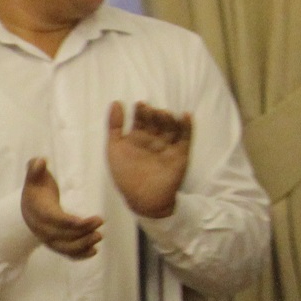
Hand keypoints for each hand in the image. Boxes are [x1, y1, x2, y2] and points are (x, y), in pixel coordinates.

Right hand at [21, 158, 102, 259]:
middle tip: (99, 222)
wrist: (30, 205)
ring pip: (63, 247)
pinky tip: (94, 251)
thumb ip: (35, 168)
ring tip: (99, 236)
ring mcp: (47, 237)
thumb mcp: (35, 176)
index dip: (69, 222)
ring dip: (82, 245)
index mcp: (37, 211)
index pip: (52, 219)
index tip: (86, 221)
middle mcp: (40, 228)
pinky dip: (79, 255)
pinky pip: (65, 253)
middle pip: (60, 235)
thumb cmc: (37, 188)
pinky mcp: (55, 243)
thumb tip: (40, 161)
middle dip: (80, 232)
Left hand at [108, 99, 191, 219]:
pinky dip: (187, 126)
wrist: (143, 198)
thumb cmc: (125, 174)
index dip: (141, 112)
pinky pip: (186, 137)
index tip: (140, 104)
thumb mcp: (114, 147)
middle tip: (151, 110)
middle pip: (156, 122)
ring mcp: (168, 146)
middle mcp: (153, 141)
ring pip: (171, 128)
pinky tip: (185, 115)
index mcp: (137, 139)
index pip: (141, 120)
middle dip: (154, 115)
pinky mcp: (181, 153)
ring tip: (163, 113)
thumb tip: (115, 102)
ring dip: (168, 119)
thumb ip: (114, 126)